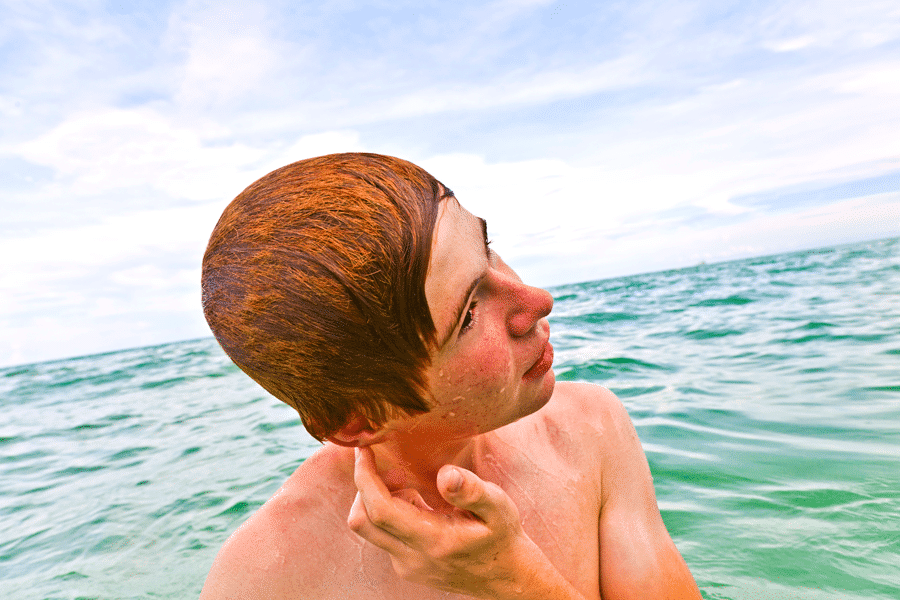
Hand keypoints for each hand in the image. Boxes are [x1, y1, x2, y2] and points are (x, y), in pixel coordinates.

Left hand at [348, 446, 571, 598]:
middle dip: (365, 488)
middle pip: (362, 522)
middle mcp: (411, 557)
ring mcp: (406, 565)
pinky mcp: (406, 566)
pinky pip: (383, 535)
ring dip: (378, 500)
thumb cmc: (502, 537)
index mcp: (432, 540)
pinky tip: (417, 502)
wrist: (507, 578)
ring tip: (411, 485)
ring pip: (370, 529)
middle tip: (393, 468)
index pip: (380, 510)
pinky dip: (389, 512)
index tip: (364, 450)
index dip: (365, 477)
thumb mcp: (498, 508)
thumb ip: (472, 490)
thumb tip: (446, 475)